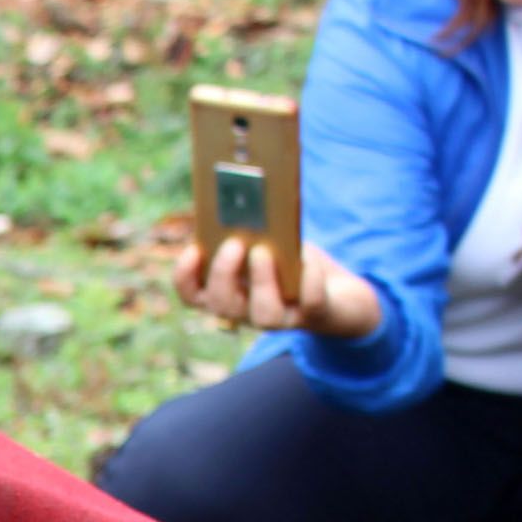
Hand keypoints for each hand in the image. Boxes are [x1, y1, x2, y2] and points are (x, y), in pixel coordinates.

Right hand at [172, 235, 381, 341]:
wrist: (336, 292)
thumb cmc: (292, 261)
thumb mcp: (269, 244)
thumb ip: (253, 234)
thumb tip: (246, 203)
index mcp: (227, 293)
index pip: (192, 295)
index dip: (185, 276)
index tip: (193, 249)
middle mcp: (246, 312)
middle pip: (221, 304)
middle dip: (223, 274)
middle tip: (234, 243)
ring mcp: (280, 318)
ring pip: (263, 316)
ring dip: (260, 282)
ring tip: (264, 252)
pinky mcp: (314, 315)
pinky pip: (309, 303)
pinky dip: (309, 280)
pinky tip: (306, 259)